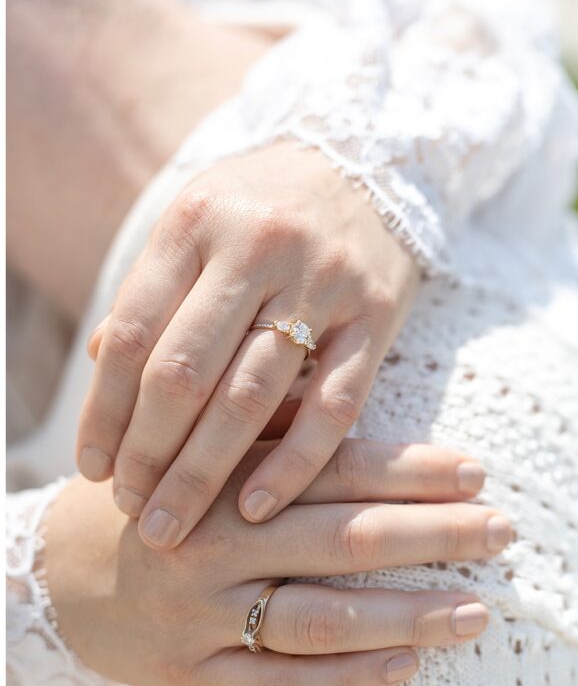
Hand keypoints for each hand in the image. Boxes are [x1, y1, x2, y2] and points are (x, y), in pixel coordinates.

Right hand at [47, 439, 511, 685]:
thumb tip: (335, 383)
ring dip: (405, 615)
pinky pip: (276, 685)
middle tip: (503, 532)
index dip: (409, 470)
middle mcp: (213, 544)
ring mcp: (201, 616)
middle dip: (431, 536)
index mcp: (219, 477)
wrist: (51, 571)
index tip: (476, 471)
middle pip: (340, 540)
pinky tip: (405, 670)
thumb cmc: (146, 494)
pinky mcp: (189, 675)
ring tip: (478, 612)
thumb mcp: (191, 443)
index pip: (331, 468)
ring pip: (319, 619)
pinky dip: (344, 681)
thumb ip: (258, 420)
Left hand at [76, 140, 420, 548]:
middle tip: (130, 511)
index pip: (134, 334)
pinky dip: (293, 463)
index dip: (104, 411)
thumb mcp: (197, 222)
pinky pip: (334, 406)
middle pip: (185, 373)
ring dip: (204, 472)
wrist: (370, 161)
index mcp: (196, 222)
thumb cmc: (265, 204)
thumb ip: (152, 289)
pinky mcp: (376, 317)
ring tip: (172, 524)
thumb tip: (96, 364)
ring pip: (251, 397)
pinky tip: (255, 507)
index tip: (93, 467)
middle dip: (148, 455)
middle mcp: (256, 248)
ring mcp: (322, 283)